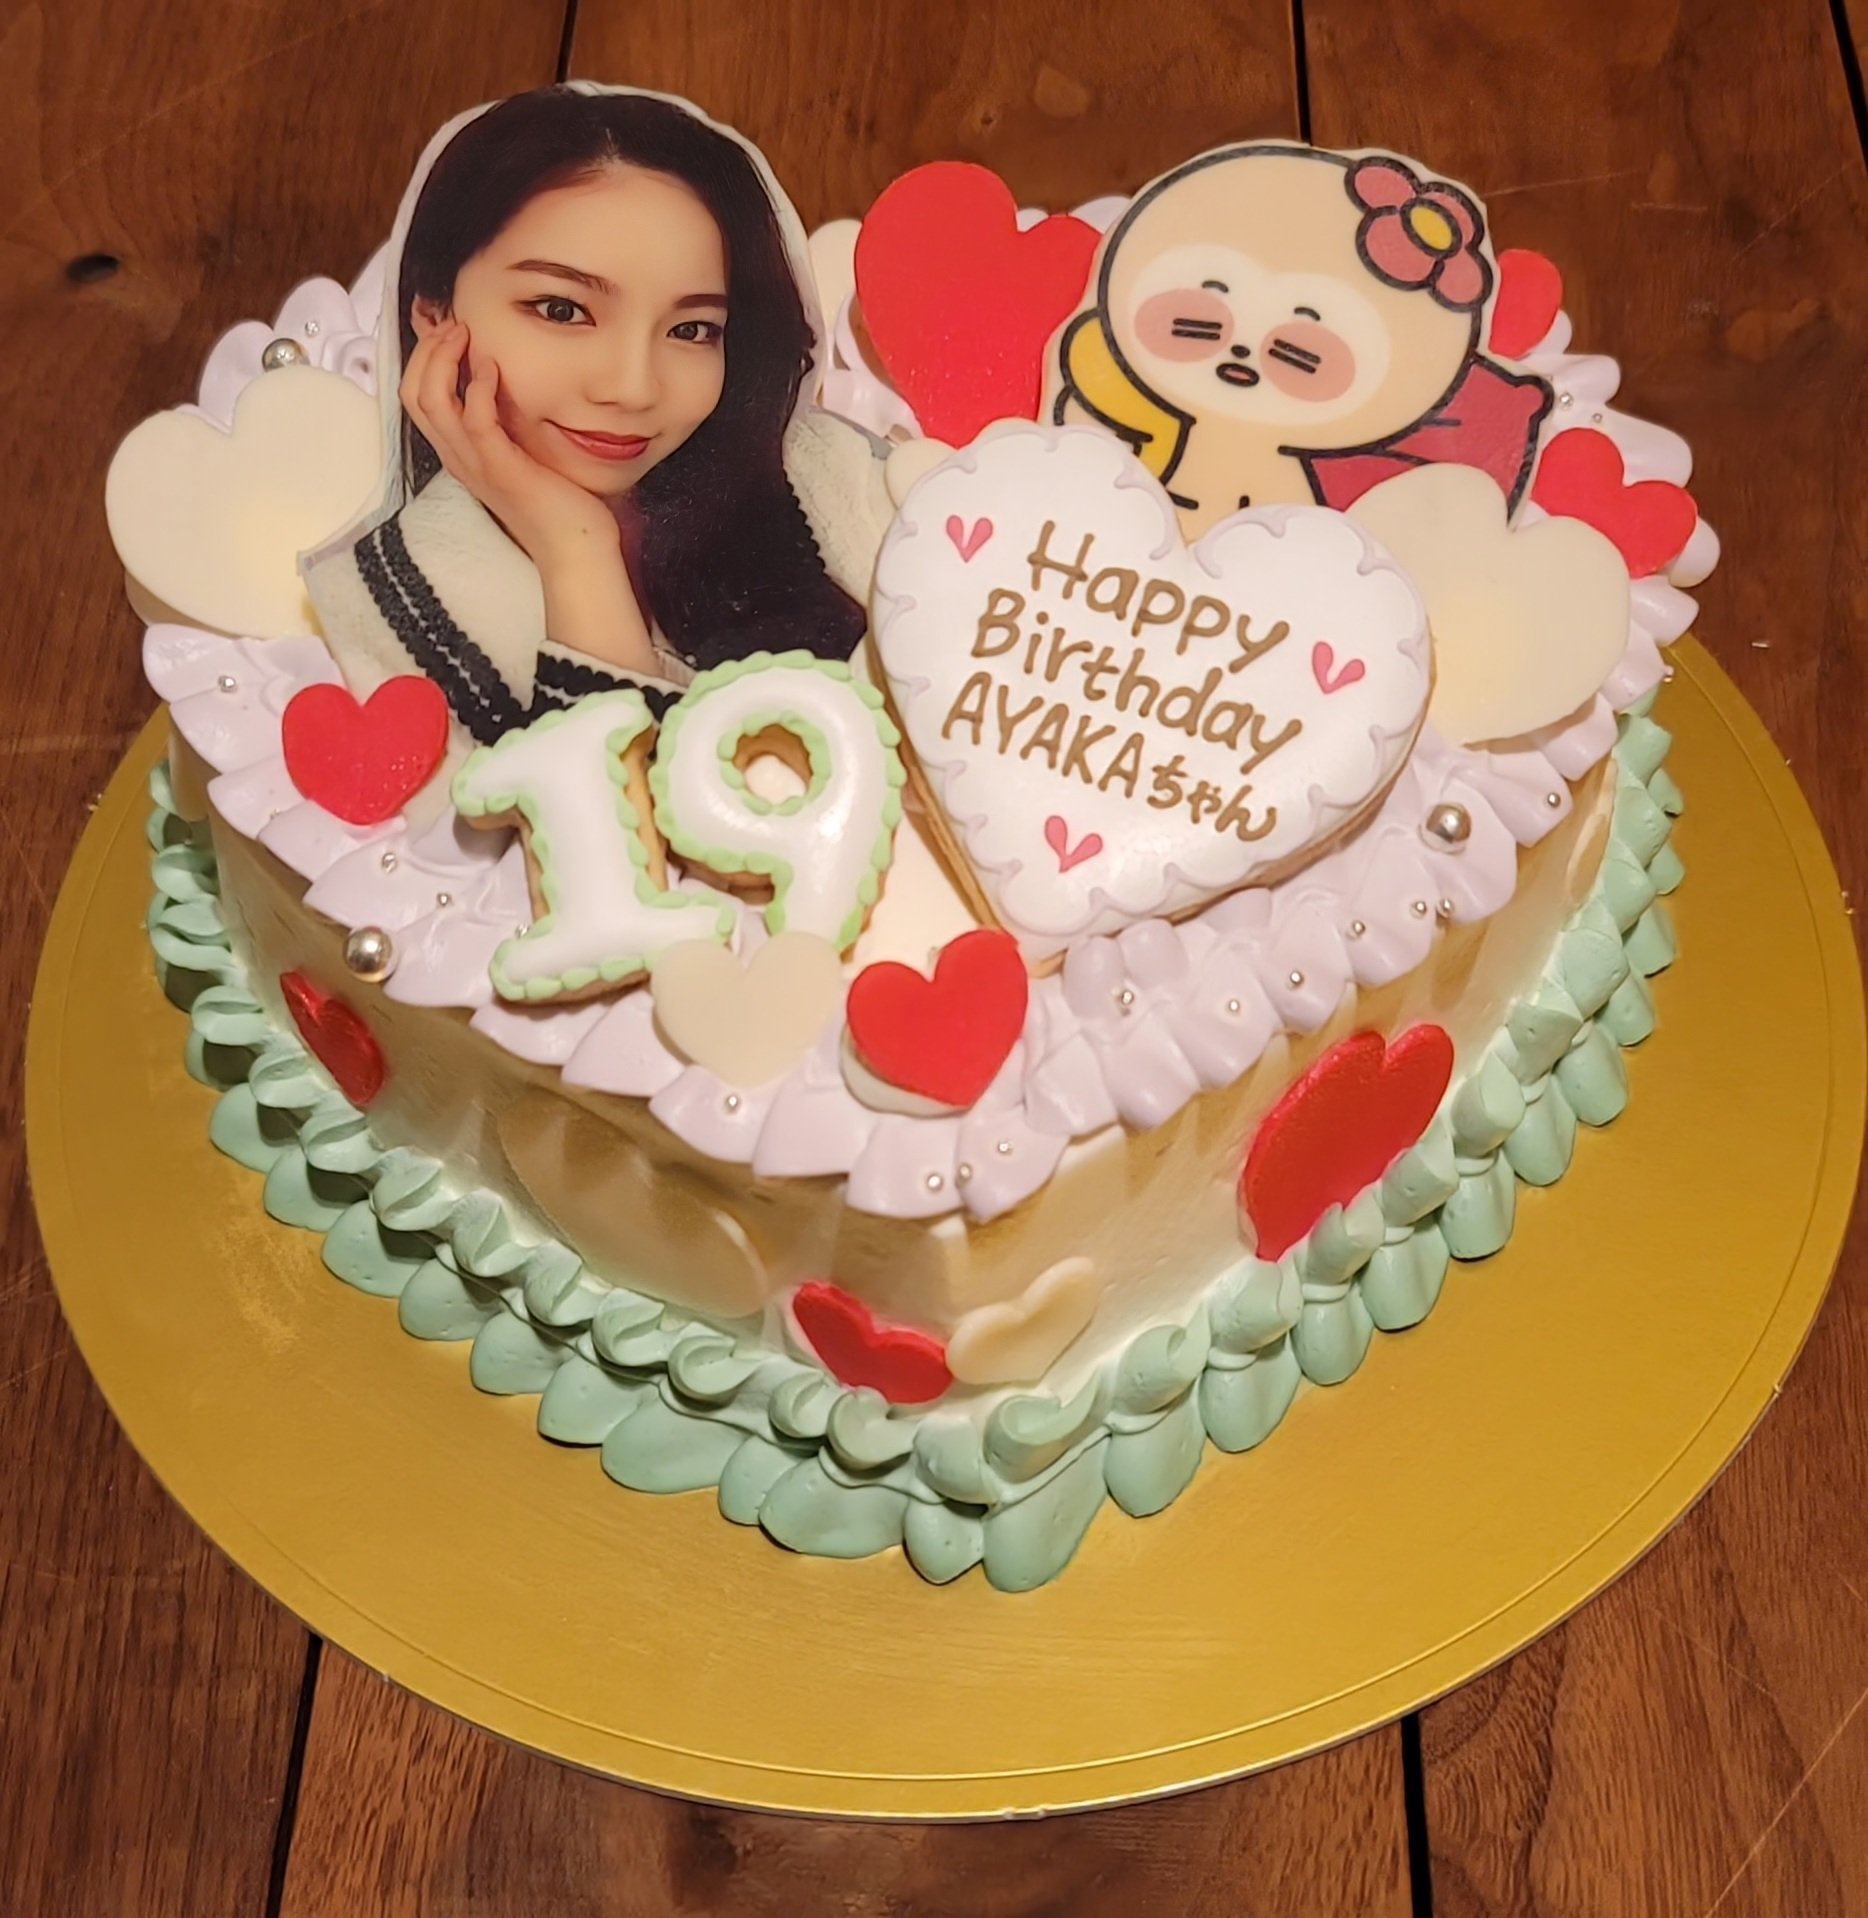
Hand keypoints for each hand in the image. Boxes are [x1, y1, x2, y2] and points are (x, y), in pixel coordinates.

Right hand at [399, 319, 615, 566]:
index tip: (450, 332)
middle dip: (427, 350)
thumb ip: (507, 423)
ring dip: (444, 359)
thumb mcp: (523, 453)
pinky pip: (474, 421)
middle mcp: (460, 459)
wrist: (576, 551)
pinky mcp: (502, 470)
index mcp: (461, 454)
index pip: (417, 398)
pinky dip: (478, 388)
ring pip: (431, 402)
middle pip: (413, 394)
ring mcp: (476, 466)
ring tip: (466, 335)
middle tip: (454, 325)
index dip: (424, 358)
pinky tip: (492, 368)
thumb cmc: (558, 505)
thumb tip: (505, 385)